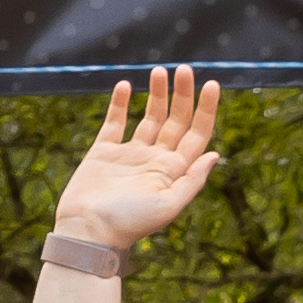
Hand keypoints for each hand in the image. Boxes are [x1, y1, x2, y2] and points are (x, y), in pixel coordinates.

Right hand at [48, 68, 222, 256]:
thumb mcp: (168, 206)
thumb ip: (192, 181)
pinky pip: (114, 123)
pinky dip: (120, 103)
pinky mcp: (104, 153)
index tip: (211, 84)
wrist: (87, 231)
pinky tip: (126, 86)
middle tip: (185, 70)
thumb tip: (216, 155)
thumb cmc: (128, 224)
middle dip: (182, 95)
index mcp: (173, 172)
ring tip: (159, 71)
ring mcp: (130, 155)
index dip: (206, 109)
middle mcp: (155, 160)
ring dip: (156, 94)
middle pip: (176, 120)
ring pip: (149, 117)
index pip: (196, 134)